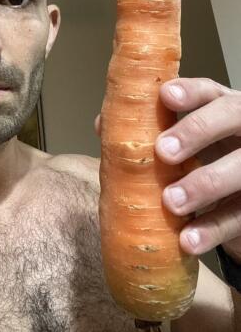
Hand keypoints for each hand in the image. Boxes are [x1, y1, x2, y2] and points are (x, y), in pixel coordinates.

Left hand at [95, 78, 240, 260]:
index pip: (209, 91)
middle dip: (197, 131)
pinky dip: (212, 230)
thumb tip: (103, 125)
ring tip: (171, 202)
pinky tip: (187, 240)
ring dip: (204, 185)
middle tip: (163, 151)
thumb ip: (145, 130)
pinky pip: (239, 217)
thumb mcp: (179, 139)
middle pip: (231, 117)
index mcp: (220, 107)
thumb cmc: (202, 156)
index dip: (189, 91)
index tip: (165, 96)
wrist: (237, 198)